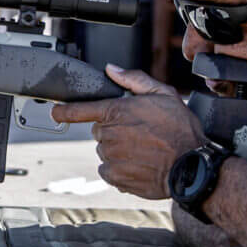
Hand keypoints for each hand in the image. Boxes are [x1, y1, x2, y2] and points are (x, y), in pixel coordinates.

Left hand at [50, 64, 204, 199]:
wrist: (192, 166)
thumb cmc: (181, 130)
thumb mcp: (163, 95)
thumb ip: (134, 80)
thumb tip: (112, 69)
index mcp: (117, 111)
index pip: (81, 109)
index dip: (65, 110)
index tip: (55, 112)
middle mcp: (110, 134)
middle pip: (99, 131)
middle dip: (114, 130)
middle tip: (139, 133)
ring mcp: (111, 156)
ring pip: (104, 151)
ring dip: (118, 150)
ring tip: (143, 150)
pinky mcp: (115, 177)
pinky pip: (108, 170)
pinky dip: (119, 169)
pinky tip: (139, 164)